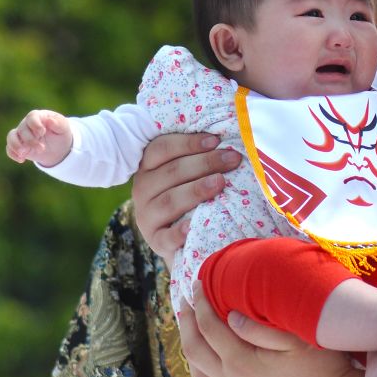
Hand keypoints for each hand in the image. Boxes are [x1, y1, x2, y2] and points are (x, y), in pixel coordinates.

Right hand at [6, 109, 72, 166]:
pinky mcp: (18, 145)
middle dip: (31, 141)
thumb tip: (49, 120)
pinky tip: (21, 160)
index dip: (35, 124)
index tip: (42, 132)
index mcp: (38, 116)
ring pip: (11, 137)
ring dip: (17, 146)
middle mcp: (27, 124)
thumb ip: (58, 123)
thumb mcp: (63, 128)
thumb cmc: (61, 133)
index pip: (32, 117)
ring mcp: (21, 135)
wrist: (58, 147)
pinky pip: (9, 148)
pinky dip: (13, 154)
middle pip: (23, 130)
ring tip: (24, 154)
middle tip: (42, 149)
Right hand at [132, 133, 241, 269]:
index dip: (188, 142)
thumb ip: (198, 154)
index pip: (161, 148)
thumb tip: (227, 134)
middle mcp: (143, 189)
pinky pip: (165, 238)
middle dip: (205, 162)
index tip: (216, 139)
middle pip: (171, 171)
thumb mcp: (188, 172)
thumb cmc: (192, 193)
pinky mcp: (156, 241)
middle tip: (232, 158)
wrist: (184, 236)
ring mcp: (147, 217)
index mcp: (149, 167)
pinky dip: (178, 233)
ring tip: (220, 182)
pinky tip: (192, 227)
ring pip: (168, 200)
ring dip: (196, 190)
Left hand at [179, 284, 357, 376]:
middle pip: (195, 349)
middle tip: (185, 299)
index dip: (201, 303)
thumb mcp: (298, 340)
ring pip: (197, 373)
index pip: (210, 327)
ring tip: (190, 327)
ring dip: (189, 346)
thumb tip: (230, 316)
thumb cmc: (322, 368)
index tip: (197, 283)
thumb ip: (261, 328)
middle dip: (187, 322)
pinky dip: (199, 371)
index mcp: (242, 362)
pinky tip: (205, 361)